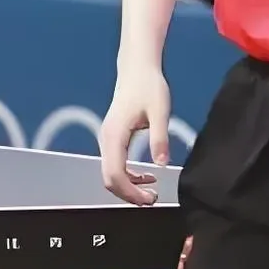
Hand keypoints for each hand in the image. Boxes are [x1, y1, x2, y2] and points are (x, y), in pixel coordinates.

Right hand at [98, 66, 171, 205]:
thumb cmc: (148, 85)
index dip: (131, 192)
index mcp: (114, 135)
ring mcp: (108, 139)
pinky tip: (147, 175)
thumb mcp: (159, 111)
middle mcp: (106, 139)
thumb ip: (159, 138)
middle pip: (110, 179)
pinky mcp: (114, 138)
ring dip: (129, 186)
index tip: (150, 198)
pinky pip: (116, 165)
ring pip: (112, 174)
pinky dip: (129, 175)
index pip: (115, 175)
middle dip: (129, 194)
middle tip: (152, 199)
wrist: (137, 68)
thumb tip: (162, 163)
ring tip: (151, 191)